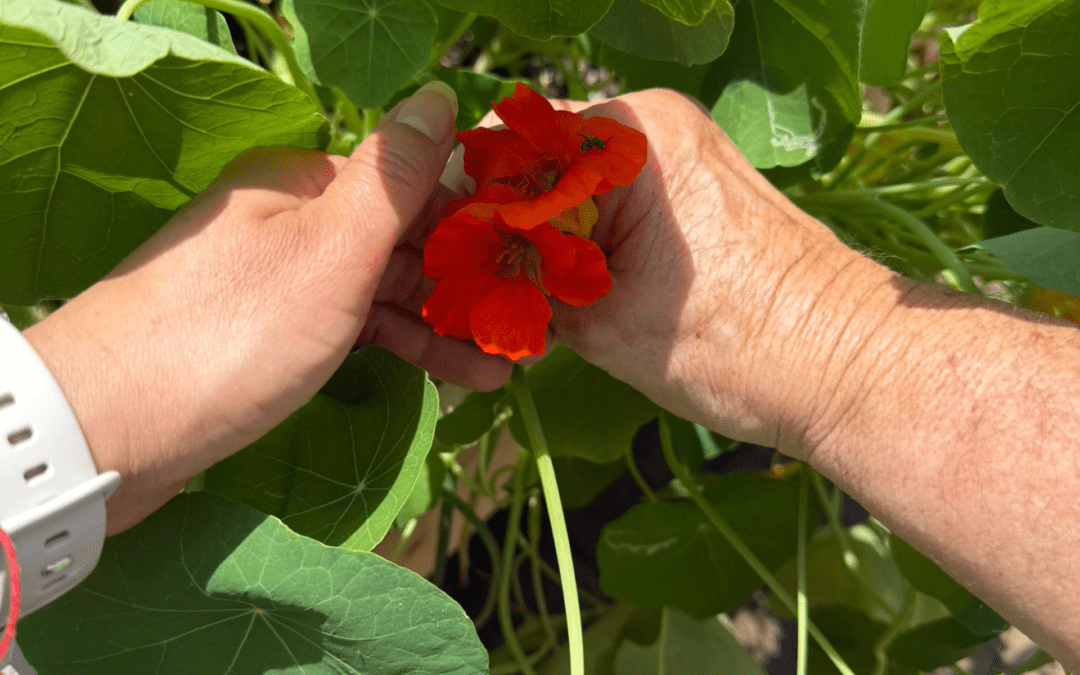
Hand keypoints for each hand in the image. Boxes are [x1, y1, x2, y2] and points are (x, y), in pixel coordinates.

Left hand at [24, 81, 510, 534]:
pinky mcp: (278, 337)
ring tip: (509, 361)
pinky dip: (406, 349)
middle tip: (533, 318)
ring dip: (449, 323)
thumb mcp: (330, 250)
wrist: (110, 433)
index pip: (413, 180)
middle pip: (404, 238)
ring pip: (386, 290)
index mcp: (305, 183)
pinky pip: (359, 329)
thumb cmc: (234, 332)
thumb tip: (442, 94)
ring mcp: (287, 283)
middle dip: (472, 277)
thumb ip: (395, 176)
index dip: (478, 212)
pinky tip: (458, 376)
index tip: (537, 249)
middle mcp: (296, 222)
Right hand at [445, 88, 898, 456]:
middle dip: (502, 227)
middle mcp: (654, 121)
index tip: (445, 264)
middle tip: (476, 290)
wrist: (848, 369)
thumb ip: (524, 283)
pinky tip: (565, 290)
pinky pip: (611, 199)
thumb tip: (467, 278)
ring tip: (518, 298)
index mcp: (630, 133)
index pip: (507, 149)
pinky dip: (582, 241)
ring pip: (571, 185)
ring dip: (541, 239)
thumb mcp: (601, 322)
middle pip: (537, 163)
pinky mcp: (694, 184)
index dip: (466, 209)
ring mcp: (679, 149)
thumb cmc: (736, 349)